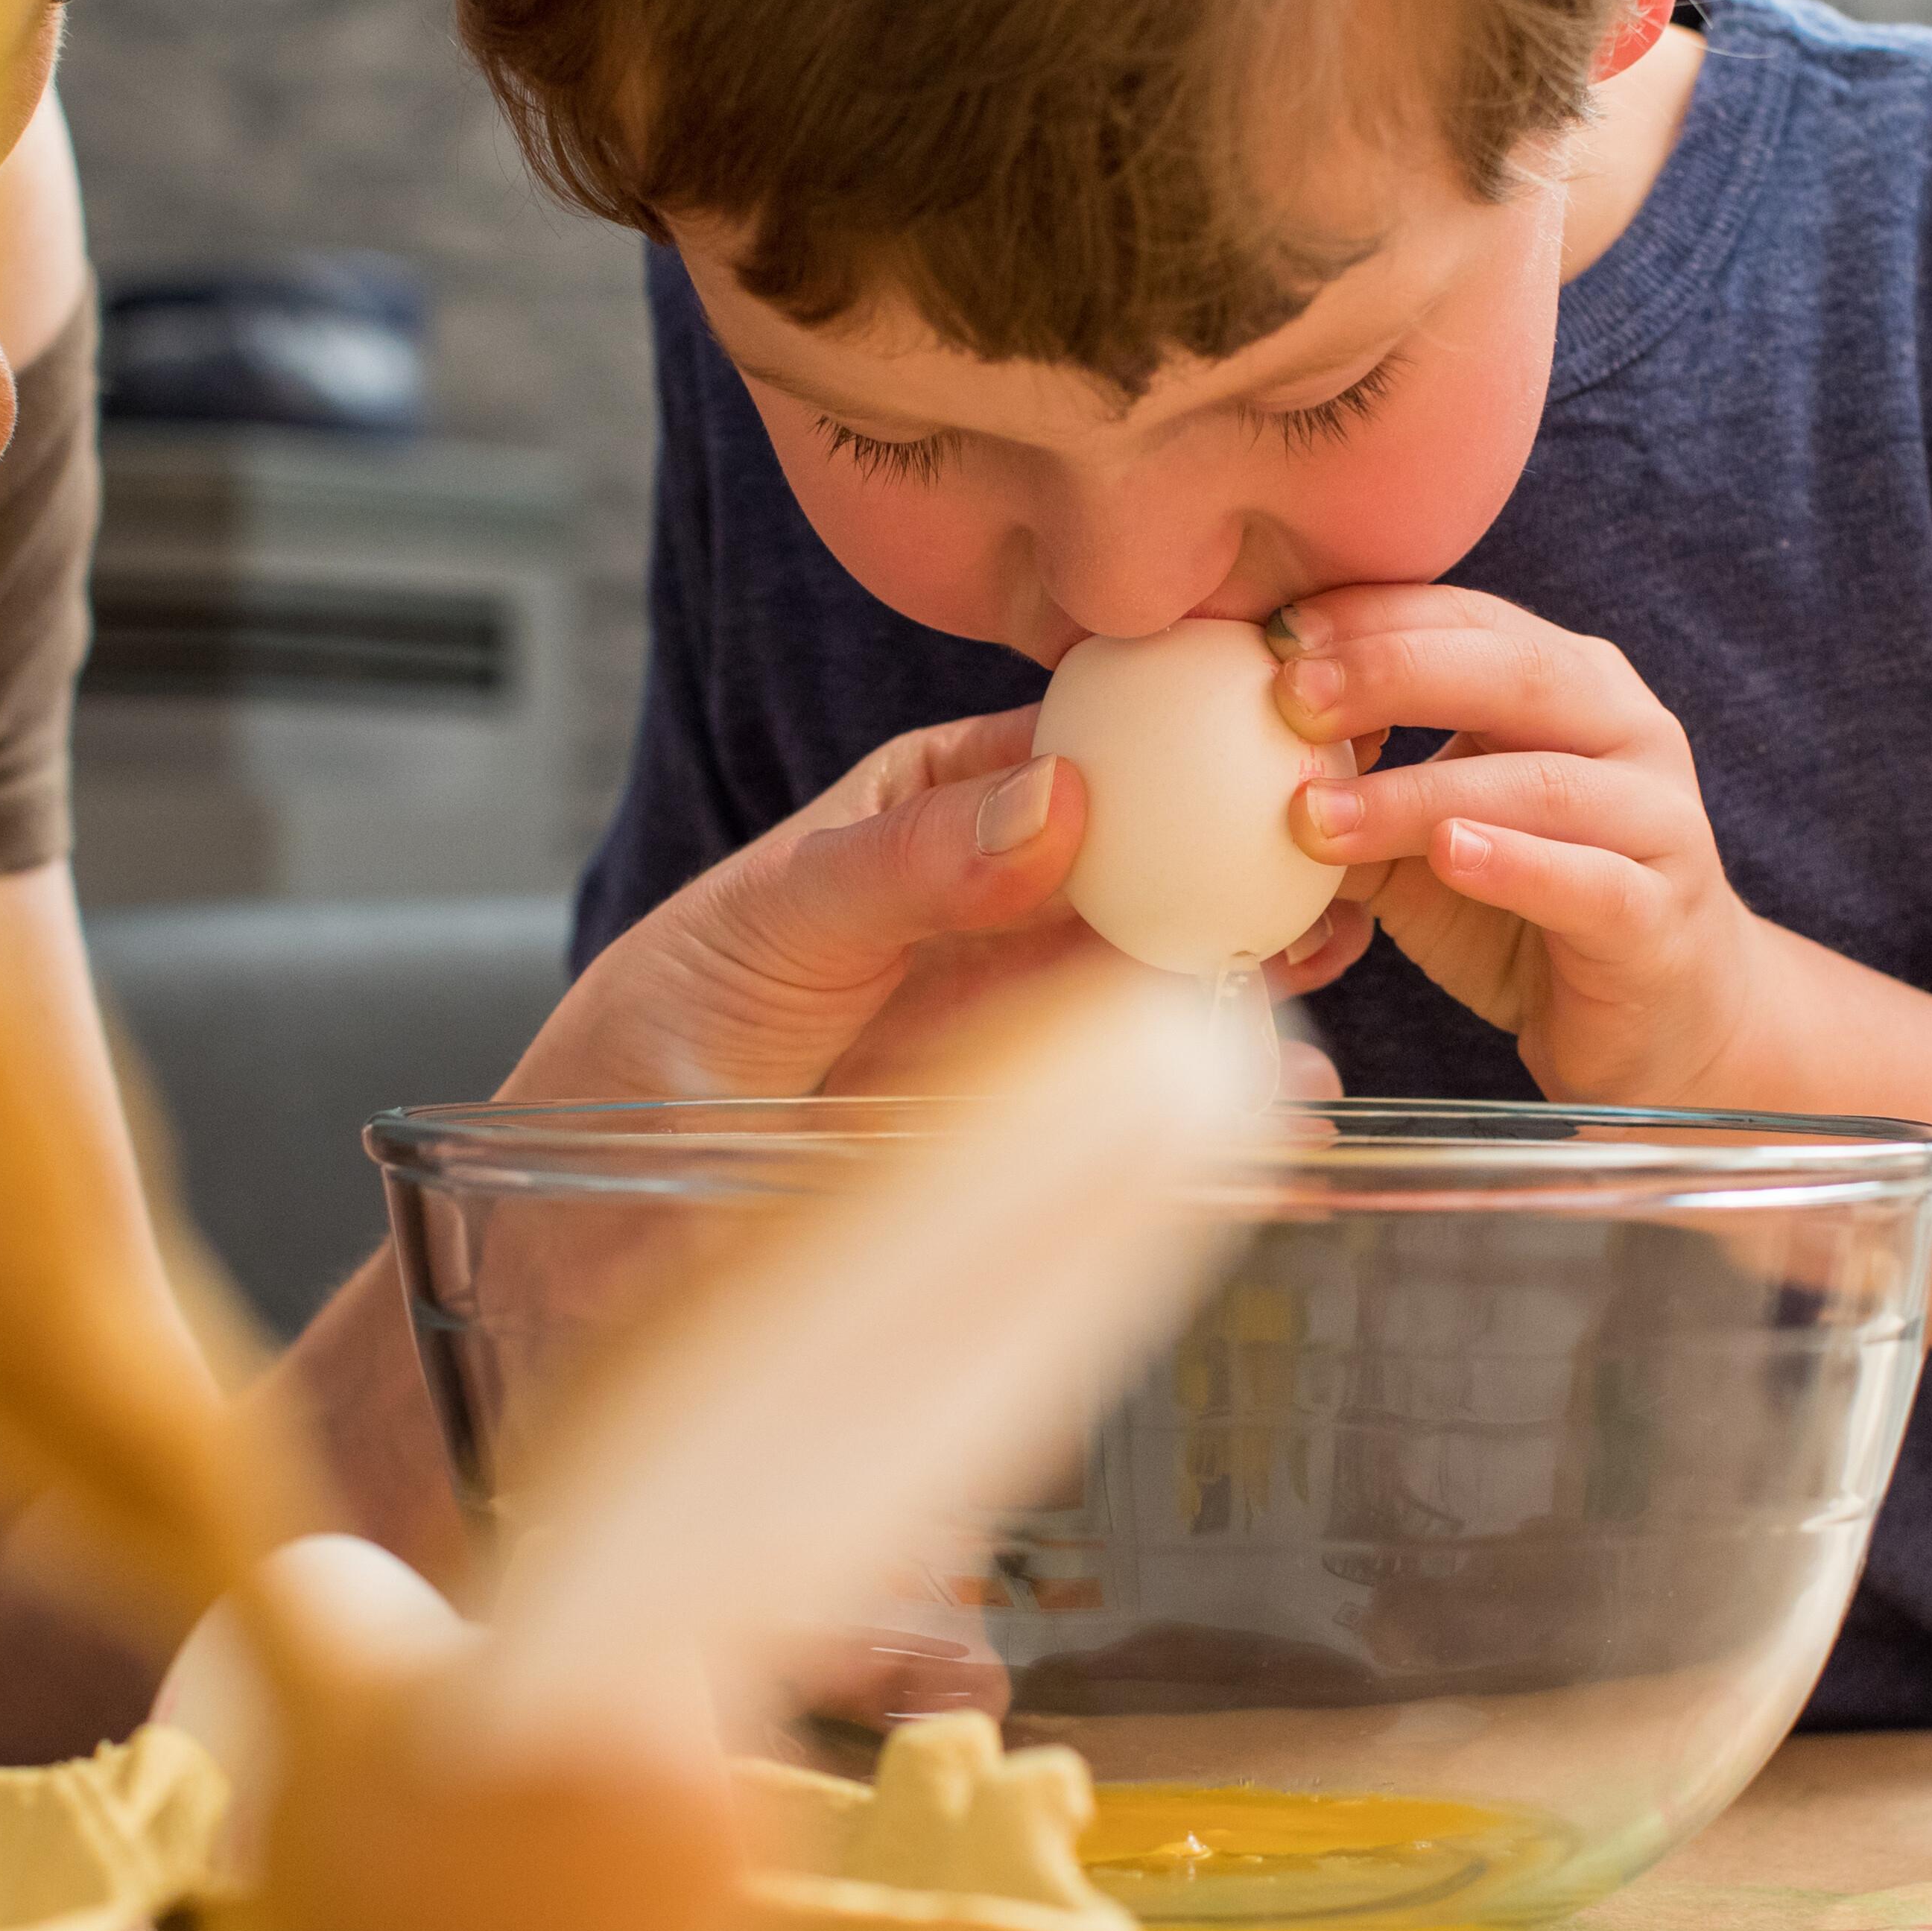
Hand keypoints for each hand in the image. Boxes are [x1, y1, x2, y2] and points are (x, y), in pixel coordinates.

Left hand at [512, 706, 1364, 1104]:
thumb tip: (1056, 799)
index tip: (1266, 725)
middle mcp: (1005, 896)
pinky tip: (1281, 1098)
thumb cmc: (662, 1025)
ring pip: (1176, 967)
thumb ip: (908, 862)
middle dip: (1251, 845)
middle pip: (1159, 853)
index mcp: (940, 806)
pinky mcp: (1039, 1117)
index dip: (1181, 729)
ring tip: (1332, 947)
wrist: (598, 1204)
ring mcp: (1029, 1007)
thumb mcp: (773, 916)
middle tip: (1333, 844)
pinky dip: (1226, 1092)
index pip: (1085, 743)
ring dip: (1261, 958)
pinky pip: (1153, 1090)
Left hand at [1267, 587, 1766, 1107]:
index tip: (1275, 634)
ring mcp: (1656, 820)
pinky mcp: (1658, 915)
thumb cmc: (1533, 907)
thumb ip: (1356, 796)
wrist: (1659, 1017)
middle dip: (1393, 674)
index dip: (1373, 618)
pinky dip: (1516, 864)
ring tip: (1321, 816)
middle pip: (1512, 673)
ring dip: (1419, 793)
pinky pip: (1589, 880)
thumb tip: (1236, 771)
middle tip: (1291, 700)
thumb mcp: (1425, 843)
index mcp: (1570, 684)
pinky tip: (1449, 857)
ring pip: (1541, 783)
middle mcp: (1626, 730)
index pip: (1470, 619)